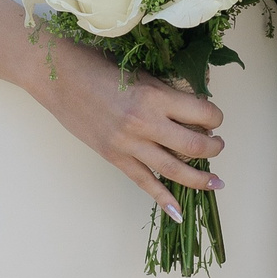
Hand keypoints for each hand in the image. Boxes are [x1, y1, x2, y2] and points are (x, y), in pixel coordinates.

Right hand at [26, 35, 225, 217]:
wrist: (58, 78)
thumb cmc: (97, 65)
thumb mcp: (139, 72)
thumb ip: (165, 92)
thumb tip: (192, 107)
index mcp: (154, 96)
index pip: (202, 113)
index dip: (215, 117)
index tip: (215, 118)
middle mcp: (145, 123)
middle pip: (193, 146)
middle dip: (214, 148)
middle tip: (219, 145)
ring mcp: (129, 145)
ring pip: (174, 170)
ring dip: (199, 178)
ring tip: (216, 181)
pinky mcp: (115, 158)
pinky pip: (144, 183)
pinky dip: (164, 199)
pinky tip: (179, 212)